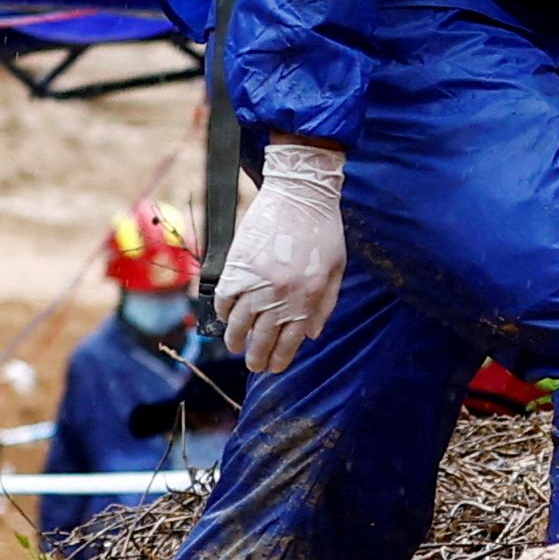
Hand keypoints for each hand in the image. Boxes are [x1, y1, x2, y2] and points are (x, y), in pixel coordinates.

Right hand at [214, 138, 348, 370]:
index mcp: (308, 298)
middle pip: (262, 339)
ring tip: (236, 346)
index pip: (290, 341)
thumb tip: (312, 335)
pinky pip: (223, 299)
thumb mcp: (336, 269)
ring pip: (239, 324)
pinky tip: (225, 318)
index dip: (280, 358)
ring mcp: (257, 282)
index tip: (274, 367)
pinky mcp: (237, 267)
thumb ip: (325, 305)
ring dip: (235, 340)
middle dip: (256, 357)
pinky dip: (222, 312)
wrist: (300, 193)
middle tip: (253, 364)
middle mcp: (281, 296)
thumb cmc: (324, 229)